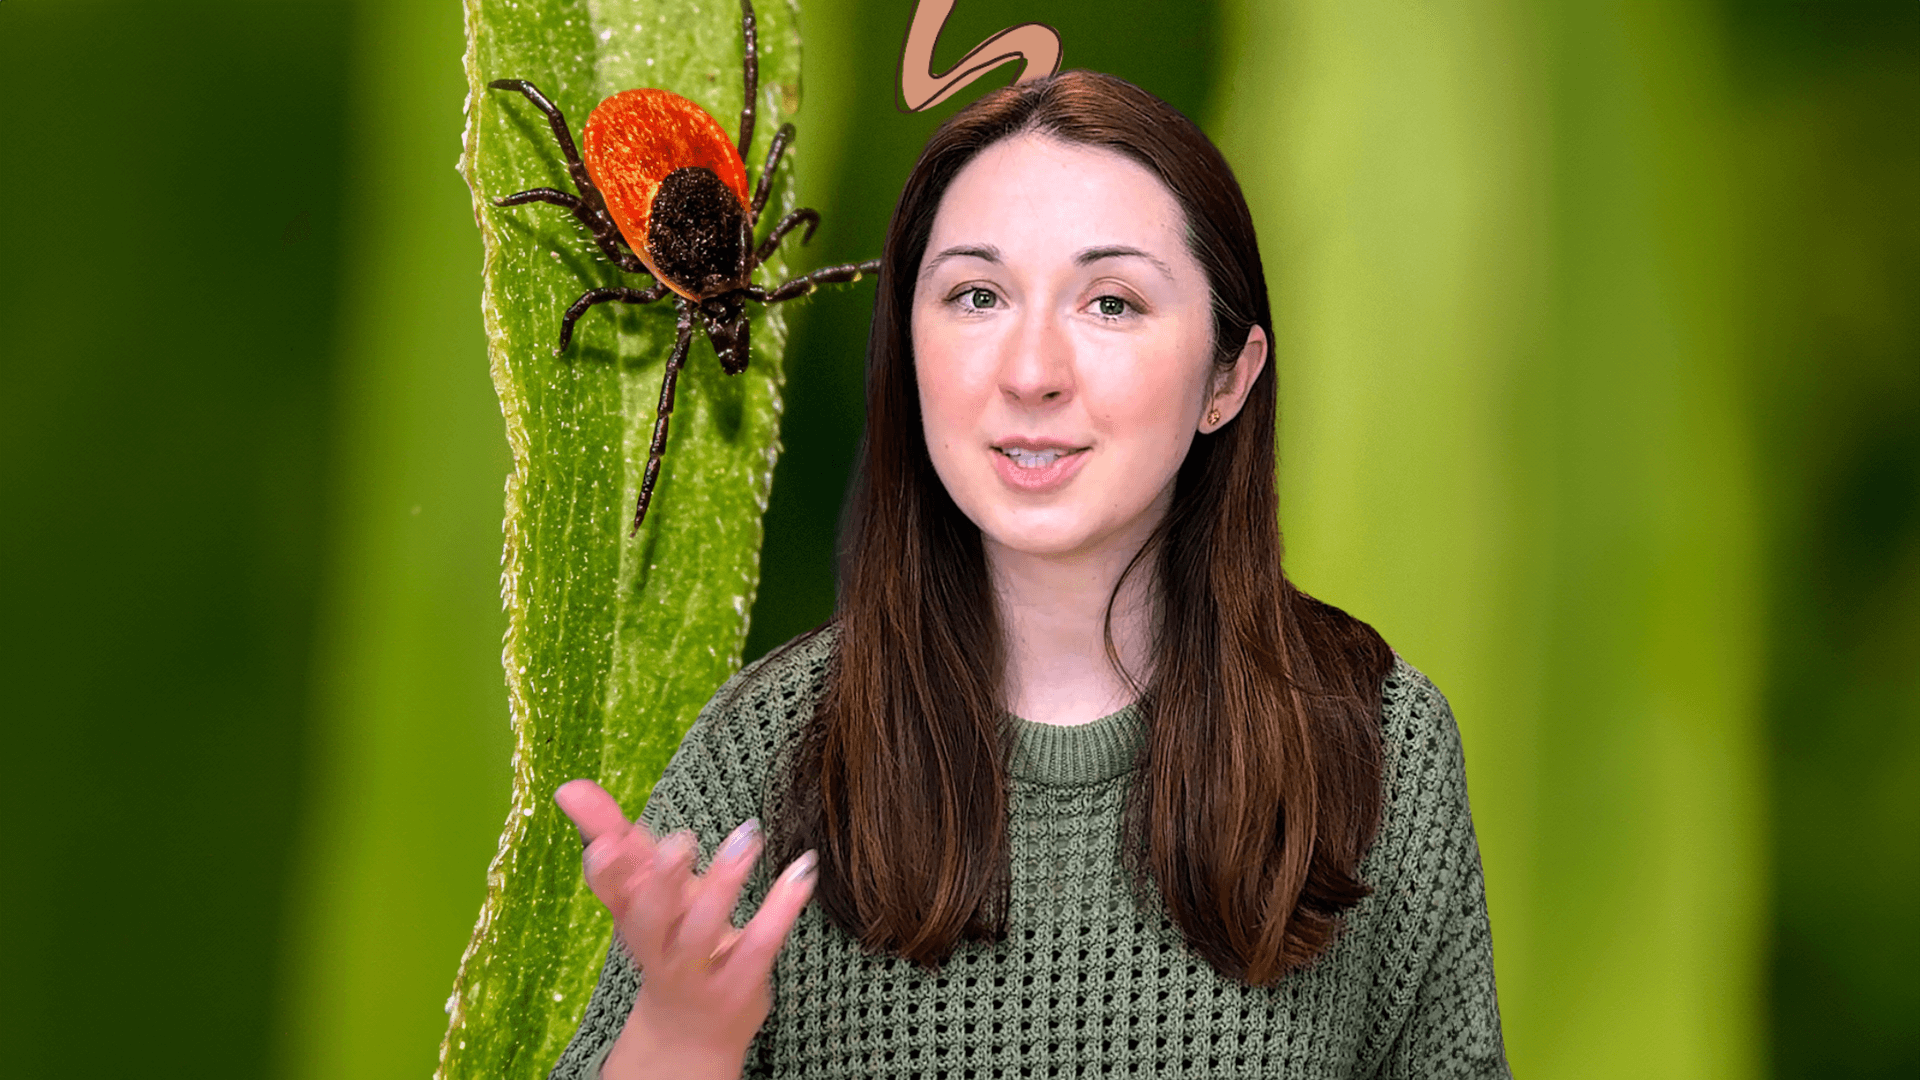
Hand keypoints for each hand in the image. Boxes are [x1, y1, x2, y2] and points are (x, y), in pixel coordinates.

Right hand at [554, 778, 817, 1079]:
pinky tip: (802, 869)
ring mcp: (698, 969)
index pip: (609, 892)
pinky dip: (782, 907)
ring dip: (723, 884)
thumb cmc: (665, 941)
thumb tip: (568, 787)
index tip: (606, 844)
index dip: (605, 871)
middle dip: (662, 881)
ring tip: (747, 835)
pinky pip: (760, 944)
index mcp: (630, 917)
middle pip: (650, 918)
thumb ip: (608, 833)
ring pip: (703, 931)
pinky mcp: (740, 983)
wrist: (689, 1034)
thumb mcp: (639, 890)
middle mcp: (658, 946)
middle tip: (681, 842)